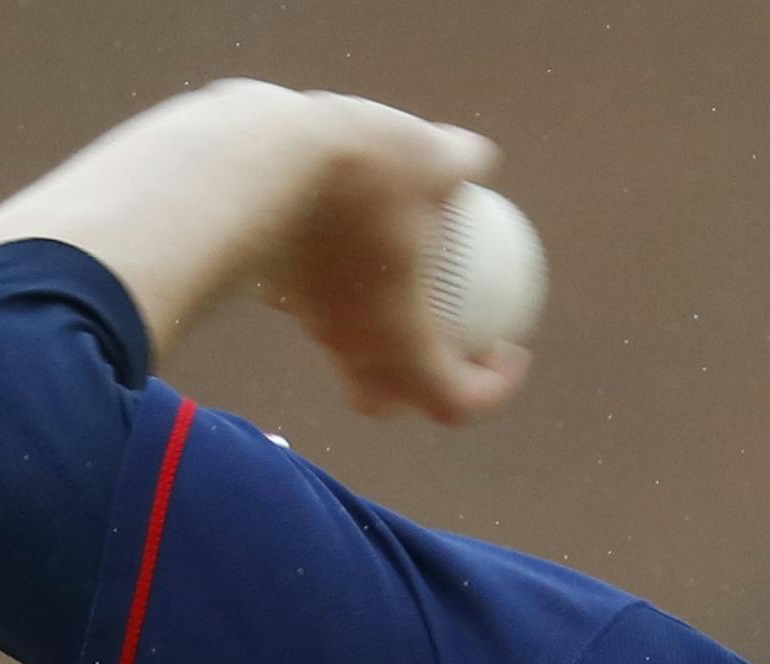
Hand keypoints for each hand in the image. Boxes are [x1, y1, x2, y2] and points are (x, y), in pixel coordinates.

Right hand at [254, 87, 531, 425]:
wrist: (259, 155)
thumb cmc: (364, 168)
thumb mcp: (434, 156)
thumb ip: (464, 163)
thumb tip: (481, 156)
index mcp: (403, 342)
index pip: (454, 402)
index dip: (492, 390)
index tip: (509, 348)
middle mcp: (351, 346)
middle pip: (382, 400)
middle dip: (415, 388)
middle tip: (449, 342)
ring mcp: (309, 319)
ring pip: (343, 349)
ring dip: (376, 334)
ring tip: (401, 278)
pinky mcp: (278, 284)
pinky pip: (313, 301)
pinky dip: (337, 286)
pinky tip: (349, 236)